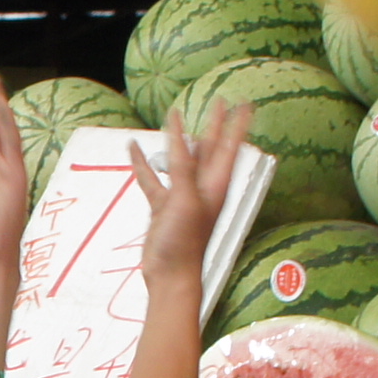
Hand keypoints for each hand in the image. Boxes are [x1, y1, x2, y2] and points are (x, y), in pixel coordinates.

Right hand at [134, 101, 253, 279]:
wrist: (169, 275)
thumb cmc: (184, 243)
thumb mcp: (186, 201)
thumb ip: (183, 169)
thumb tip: (179, 139)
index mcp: (215, 184)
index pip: (228, 146)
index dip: (235, 124)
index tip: (243, 103)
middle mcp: (202, 187)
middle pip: (209, 148)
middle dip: (213, 125)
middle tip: (217, 102)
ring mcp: (182, 196)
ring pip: (181, 160)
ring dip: (177, 141)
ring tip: (174, 118)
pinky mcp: (163, 207)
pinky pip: (153, 179)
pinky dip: (143, 164)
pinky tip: (134, 149)